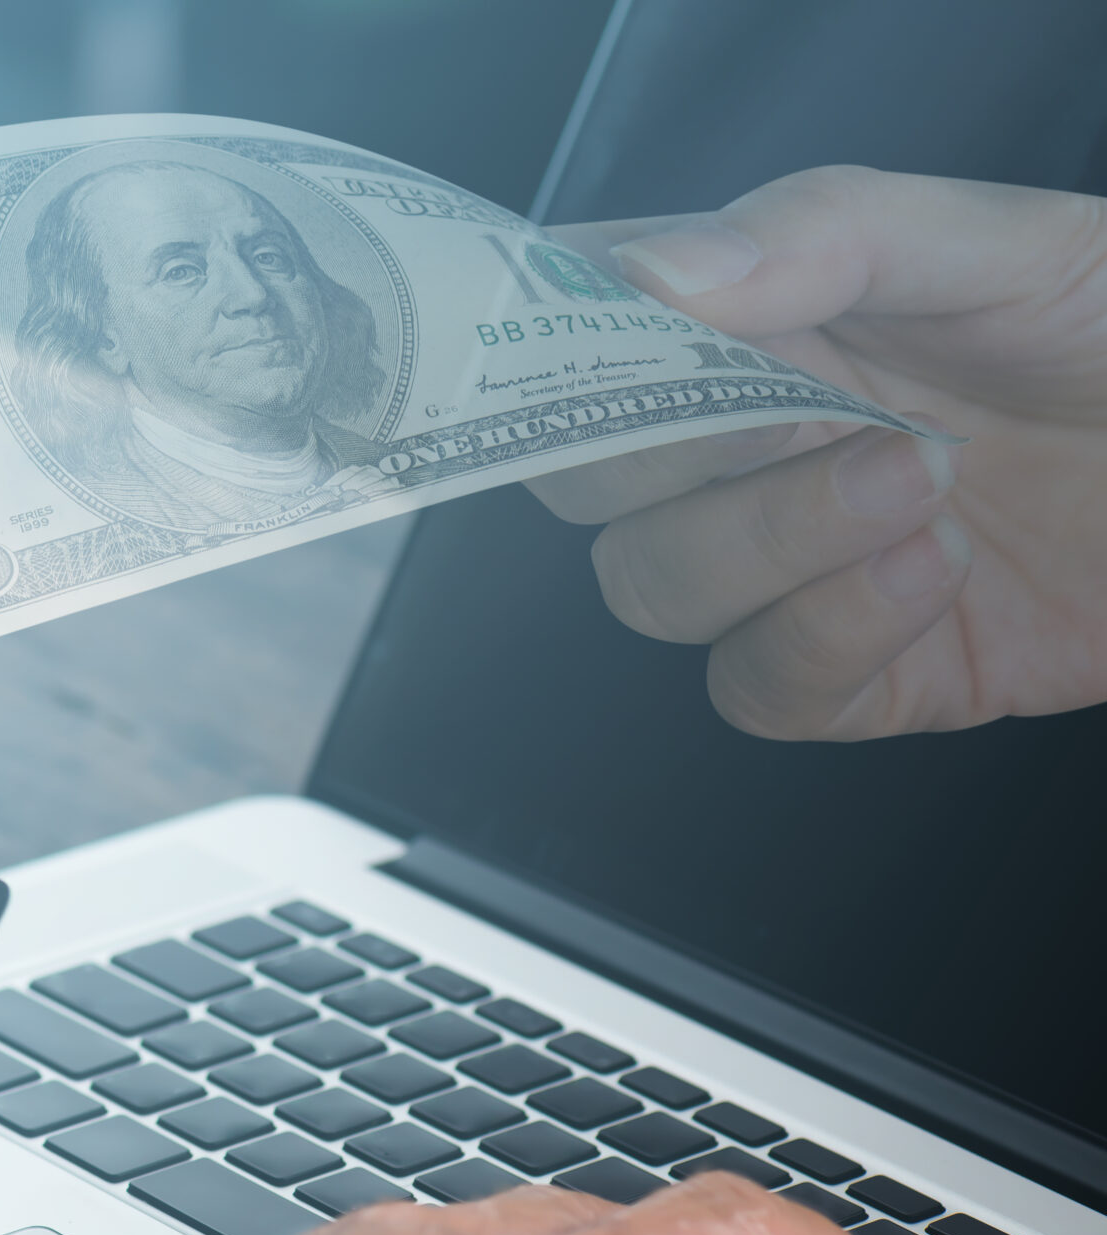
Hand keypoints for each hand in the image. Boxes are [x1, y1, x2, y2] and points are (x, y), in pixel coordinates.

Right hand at [526, 167, 1106, 738]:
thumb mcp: (1008, 244)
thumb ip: (829, 232)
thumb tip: (656, 272)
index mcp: (754, 319)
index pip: (575, 326)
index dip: (541, 340)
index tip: (592, 338)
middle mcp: (747, 445)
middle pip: (582, 476)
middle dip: (669, 451)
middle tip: (799, 410)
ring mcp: (788, 567)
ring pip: (653, 588)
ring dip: (774, 540)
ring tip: (921, 481)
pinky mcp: (852, 675)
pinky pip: (758, 687)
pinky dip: (834, 631)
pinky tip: (939, 567)